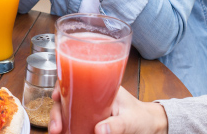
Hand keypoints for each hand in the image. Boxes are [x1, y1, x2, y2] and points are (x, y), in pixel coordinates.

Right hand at [49, 85, 168, 133]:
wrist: (151, 127)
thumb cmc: (144, 117)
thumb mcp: (132, 120)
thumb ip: (117, 126)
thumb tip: (99, 131)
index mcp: (101, 85)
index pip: (76, 78)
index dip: (62, 84)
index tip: (55, 96)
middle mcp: (91, 95)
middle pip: (66, 98)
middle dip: (56, 111)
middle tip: (56, 127)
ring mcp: (89, 108)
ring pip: (67, 111)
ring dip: (59, 121)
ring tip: (56, 132)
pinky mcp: (90, 120)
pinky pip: (74, 121)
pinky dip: (67, 126)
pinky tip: (63, 132)